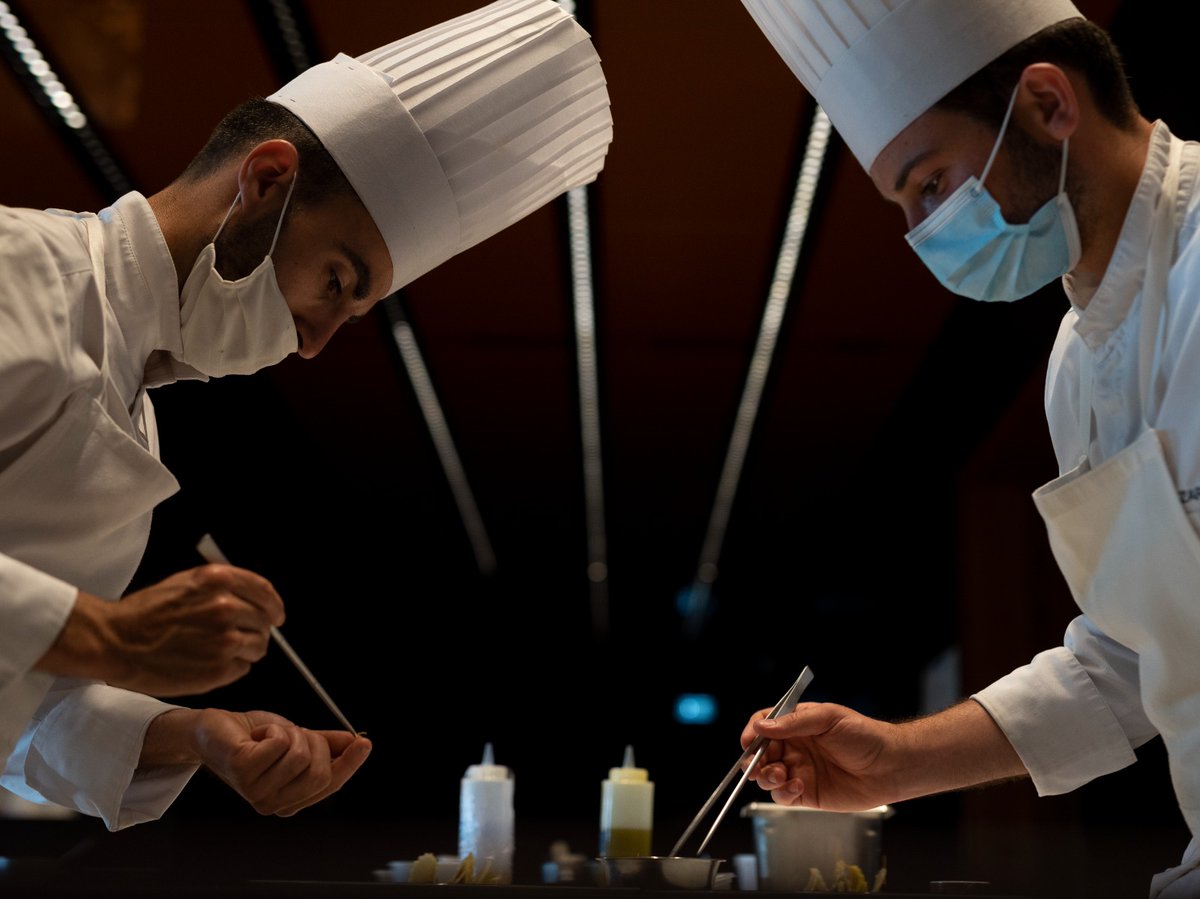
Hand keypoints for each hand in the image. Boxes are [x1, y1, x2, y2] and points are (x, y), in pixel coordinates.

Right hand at [55, 564, 285, 695]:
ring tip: (219, 651)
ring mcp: (225, 640)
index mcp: (219, 581)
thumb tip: (254, 598)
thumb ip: (223, 587)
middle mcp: (226, 607)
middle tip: (238, 637)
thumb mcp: (186, 582)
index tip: (277, 615)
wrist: (116, 641)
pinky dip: (232, 667)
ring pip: (258, 646)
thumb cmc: (146, 613)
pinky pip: (243, 668)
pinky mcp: (219, 669)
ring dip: (246, 650)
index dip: (274, 605)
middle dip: (256, 629)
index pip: (265, 592)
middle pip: (264, 621)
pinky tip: (209, 663)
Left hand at [146, 708, 371, 816]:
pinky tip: (257, 734)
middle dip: (315, 742)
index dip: (349, 764)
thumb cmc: (255, 736)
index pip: (330, 784)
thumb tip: (357, 742)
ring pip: (301, 754)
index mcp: (290, 801)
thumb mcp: (297, 739)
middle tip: (295, 733)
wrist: (213, 730)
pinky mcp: (244, 771)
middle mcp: (273, 804)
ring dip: (291, 732)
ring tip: (272, 734)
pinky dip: (274, 727)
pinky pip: (280, 742)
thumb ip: (327, 745)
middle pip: (320, 771)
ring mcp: (257, 792)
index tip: (365, 742)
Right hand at [740, 702, 895, 810]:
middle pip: (759, 753)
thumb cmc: (864, 735)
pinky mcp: (806, 794)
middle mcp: (794, 747)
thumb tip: (761, 726)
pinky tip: (798, 785)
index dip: (753, 731)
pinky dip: (783, 792)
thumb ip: (793, 723)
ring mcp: (798, 770)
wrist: (889, 766)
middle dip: (754, 759)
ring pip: (766, 776)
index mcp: (797, 724)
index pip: (764, 724)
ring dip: (765, 776)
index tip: (749, 740)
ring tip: (780, 775)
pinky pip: (782, 796)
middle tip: (758, 765)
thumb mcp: (828, 718)